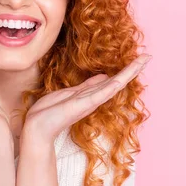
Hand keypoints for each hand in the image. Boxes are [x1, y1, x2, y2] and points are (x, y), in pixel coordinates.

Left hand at [22, 54, 151, 145]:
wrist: (37, 129)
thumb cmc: (49, 112)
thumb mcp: (68, 93)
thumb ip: (86, 86)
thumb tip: (103, 76)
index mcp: (89, 94)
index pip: (111, 80)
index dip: (124, 70)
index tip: (138, 59)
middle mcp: (93, 98)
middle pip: (117, 81)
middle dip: (132, 69)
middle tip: (148, 56)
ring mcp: (90, 101)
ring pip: (114, 84)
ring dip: (129, 72)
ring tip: (143, 60)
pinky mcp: (84, 105)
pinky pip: (101, 93)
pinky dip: (113, 85)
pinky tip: (123, 78)